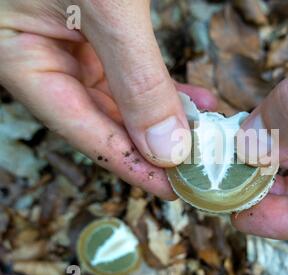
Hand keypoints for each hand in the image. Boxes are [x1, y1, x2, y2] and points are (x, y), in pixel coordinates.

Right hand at [0, 0, 215, 199]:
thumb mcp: (104, 8)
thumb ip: (135, 78)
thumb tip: (166, 146)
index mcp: (22, 59)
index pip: (84, 131)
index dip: (131, 164)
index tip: (172, 187)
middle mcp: (43, 57)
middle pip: (105, 119)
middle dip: (155, 142)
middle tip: (200, 163)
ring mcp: (69, 42)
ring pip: (122, 97)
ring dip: (167, 116)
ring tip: (208, 133)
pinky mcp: (95, 27)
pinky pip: (131, 69)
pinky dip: (164, 86)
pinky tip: (196, 99)